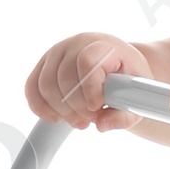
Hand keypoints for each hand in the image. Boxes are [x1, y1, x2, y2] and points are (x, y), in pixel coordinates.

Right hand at [24, 31, 153, 133]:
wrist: (120, 68)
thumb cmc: (128, 81)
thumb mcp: (137, 99)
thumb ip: (125, 116)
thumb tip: (102, 125)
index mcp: (105, 45)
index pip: (87, 61)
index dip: (89, 88)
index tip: (96, 108)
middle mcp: (79, 42)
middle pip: (64, 76)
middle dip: (76, 107)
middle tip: (90, 120)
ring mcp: (59, 51)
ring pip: (46, 84)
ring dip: (61, 110)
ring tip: (80, 121)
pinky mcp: (45, 64)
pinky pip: (32, 86)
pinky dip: (40, 107)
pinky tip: (56, 118)